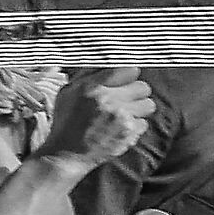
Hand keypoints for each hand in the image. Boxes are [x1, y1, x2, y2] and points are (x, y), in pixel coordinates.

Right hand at [39, 68, 154, 166]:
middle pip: (143, 87)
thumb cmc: (66, 122)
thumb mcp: (68, 93)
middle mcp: (109, 100)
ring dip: (138, 110)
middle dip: (135, 93)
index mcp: (93, 87)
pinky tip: (120, 130)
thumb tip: (107, 59)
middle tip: (124, 101)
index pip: (130, 69)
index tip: (124, 81)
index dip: (128, 75)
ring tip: (124, 115)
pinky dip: (134, 127)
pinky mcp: (128, 133)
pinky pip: (144, 123)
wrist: (65, 155)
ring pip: (148, 105)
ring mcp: (121, 118)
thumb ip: (88, 75)